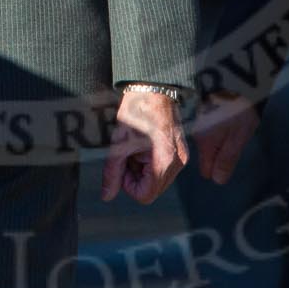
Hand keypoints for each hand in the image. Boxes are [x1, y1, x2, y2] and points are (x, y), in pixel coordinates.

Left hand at [101, 89, 187, 203]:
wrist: (153, 90)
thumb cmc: (136, 113)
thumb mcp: (118, 144)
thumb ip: (112, 173)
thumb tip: (106, 196)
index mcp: (164, 162)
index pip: (145, 195)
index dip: (128, 185)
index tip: (123, 165)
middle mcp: (178, 163)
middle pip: (152, 190)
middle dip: (136, 177)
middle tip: (128, 154)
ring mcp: (182, 158)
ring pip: (158, 181)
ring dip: (143, 170)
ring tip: (136, 148)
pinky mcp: (182, 153)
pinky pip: (164, 170)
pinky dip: (152, 163)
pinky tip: (145, 146)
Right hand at [192, 91, 259, 183]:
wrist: (233, 73)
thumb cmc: (239, 107)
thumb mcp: (238, 135)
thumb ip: (227, 158)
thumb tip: (217, 181)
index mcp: (205, 142)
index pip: (205, 170)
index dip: (215, 169)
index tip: (224, 164)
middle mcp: (196, 132)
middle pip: (205, 153)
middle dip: (215, 153)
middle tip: (231, 143)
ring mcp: (196, 118)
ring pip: (205, 137)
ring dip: (216, 136)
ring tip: (230, 126)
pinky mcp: (200, 106)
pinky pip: (205, 123)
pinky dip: (214, 122)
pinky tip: (225, 114)